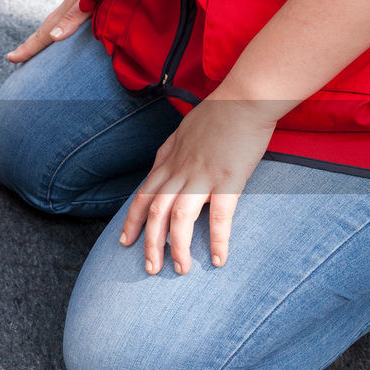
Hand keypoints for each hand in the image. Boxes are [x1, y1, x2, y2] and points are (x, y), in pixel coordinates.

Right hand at [6, 0, 91, 62]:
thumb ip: (72, 18)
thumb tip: (53, 37)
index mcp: (66, 11)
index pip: (43, 35)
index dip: (28, 49)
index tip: (10, 58)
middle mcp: (67, 7)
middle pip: (44, 29)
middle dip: (30, 44)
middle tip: (13, 57)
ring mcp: (76, 2)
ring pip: (54, 24)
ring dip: (43, 37)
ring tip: (35, 46)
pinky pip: (66, 20)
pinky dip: (59, 28)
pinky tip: (65, 29)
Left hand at [119, 99, 275, 274]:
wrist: (245, 98)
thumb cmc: (218, 113)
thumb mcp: (182, 131)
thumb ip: (168, 153)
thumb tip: (157, 166)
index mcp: (169, 162)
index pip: (143, 196)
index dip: (132, 221)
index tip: (124, 242)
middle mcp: (180, 172)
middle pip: (155, 213)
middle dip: (149, 243)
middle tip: (149, 269)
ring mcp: (203, 177)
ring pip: (178, 219)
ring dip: (176, 248)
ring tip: (180, 270)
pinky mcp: (228, 181)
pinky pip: (219, 217)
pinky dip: (216, 240)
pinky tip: (217, 259)